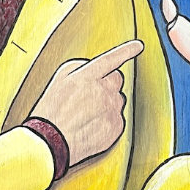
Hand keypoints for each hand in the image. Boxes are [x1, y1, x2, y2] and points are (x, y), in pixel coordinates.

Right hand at [30, 40, 142, 166]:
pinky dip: (108, 120)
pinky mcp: (116, 127)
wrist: (51, 142)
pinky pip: (118, 117)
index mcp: (86, 77)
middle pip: (117, 79)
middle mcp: (102, 91)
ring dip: (108, 103)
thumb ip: (81, 68)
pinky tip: (91, 125)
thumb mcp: (59, 80)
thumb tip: (98, 68)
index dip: (126, 51)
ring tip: (87, 114)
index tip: (138, 46)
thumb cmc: (51, 112)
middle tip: (91, 95)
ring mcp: (111, 110)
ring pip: (118, 99)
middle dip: (108, 83)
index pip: (111, 60)